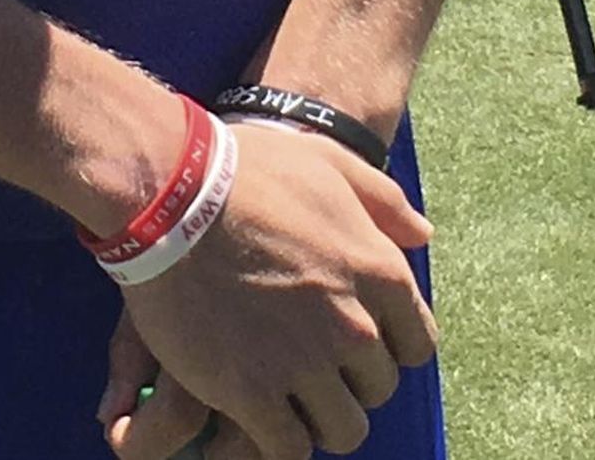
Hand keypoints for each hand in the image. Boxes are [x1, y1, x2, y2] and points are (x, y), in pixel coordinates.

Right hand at [104, 122, 429, 459]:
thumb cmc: (249, 171)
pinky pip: (289, 449)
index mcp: (378, 269)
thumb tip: (422, 236)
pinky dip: (277, 440)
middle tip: (313, 361)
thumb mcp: (329, 163)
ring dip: (319, 417)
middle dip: (351, 380)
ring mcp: (303, 363)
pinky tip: (255, 415)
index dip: (391, 345)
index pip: (418, 343)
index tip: (359, 339)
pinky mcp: (251, 394)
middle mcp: (352, 324)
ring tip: (288, 394)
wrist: (172, 196)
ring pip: (342, 430)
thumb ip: (384, 201)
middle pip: (378, 389)